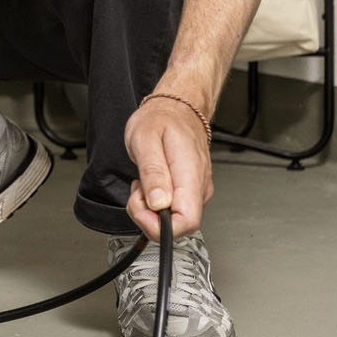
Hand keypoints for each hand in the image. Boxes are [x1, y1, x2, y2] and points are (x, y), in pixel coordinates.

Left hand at [123, 96, 212, 240]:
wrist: (176, 109)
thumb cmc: (160, 120)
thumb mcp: (145, 140)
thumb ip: (153, 173)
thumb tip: (159, 204)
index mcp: (190, 176)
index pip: (187, 222)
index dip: (161, 226)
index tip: (143, 210)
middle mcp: (199, 187)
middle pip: (178, 226)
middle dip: (149, 215)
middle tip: (138, 189)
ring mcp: (196, 191)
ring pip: (172, 220)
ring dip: (149, 207)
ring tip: (144, 180)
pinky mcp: (190, 192)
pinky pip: (171, 210)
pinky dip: (154, 202)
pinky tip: (151, 184)